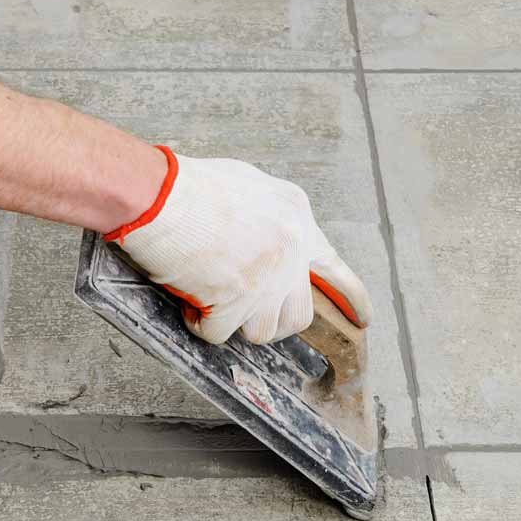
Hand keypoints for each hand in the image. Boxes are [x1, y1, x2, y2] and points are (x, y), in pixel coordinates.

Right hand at [106, 147, 371, 344]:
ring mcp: (266, 279)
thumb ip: (267, 218)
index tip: (361, 321)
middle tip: (245, 312)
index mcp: (296, 218)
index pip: (333, 267)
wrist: (159, 195)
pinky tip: (187, 302)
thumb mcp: (247, 186)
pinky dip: (200, 324)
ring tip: (210, 299)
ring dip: (235, 323)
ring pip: (263, 331)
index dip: (350, 299)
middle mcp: (290, 251)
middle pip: (299, 314)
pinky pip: (219, 334)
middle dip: (273, 319)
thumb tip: (265, 245)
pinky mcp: (235, 301)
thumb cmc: (189, 186)